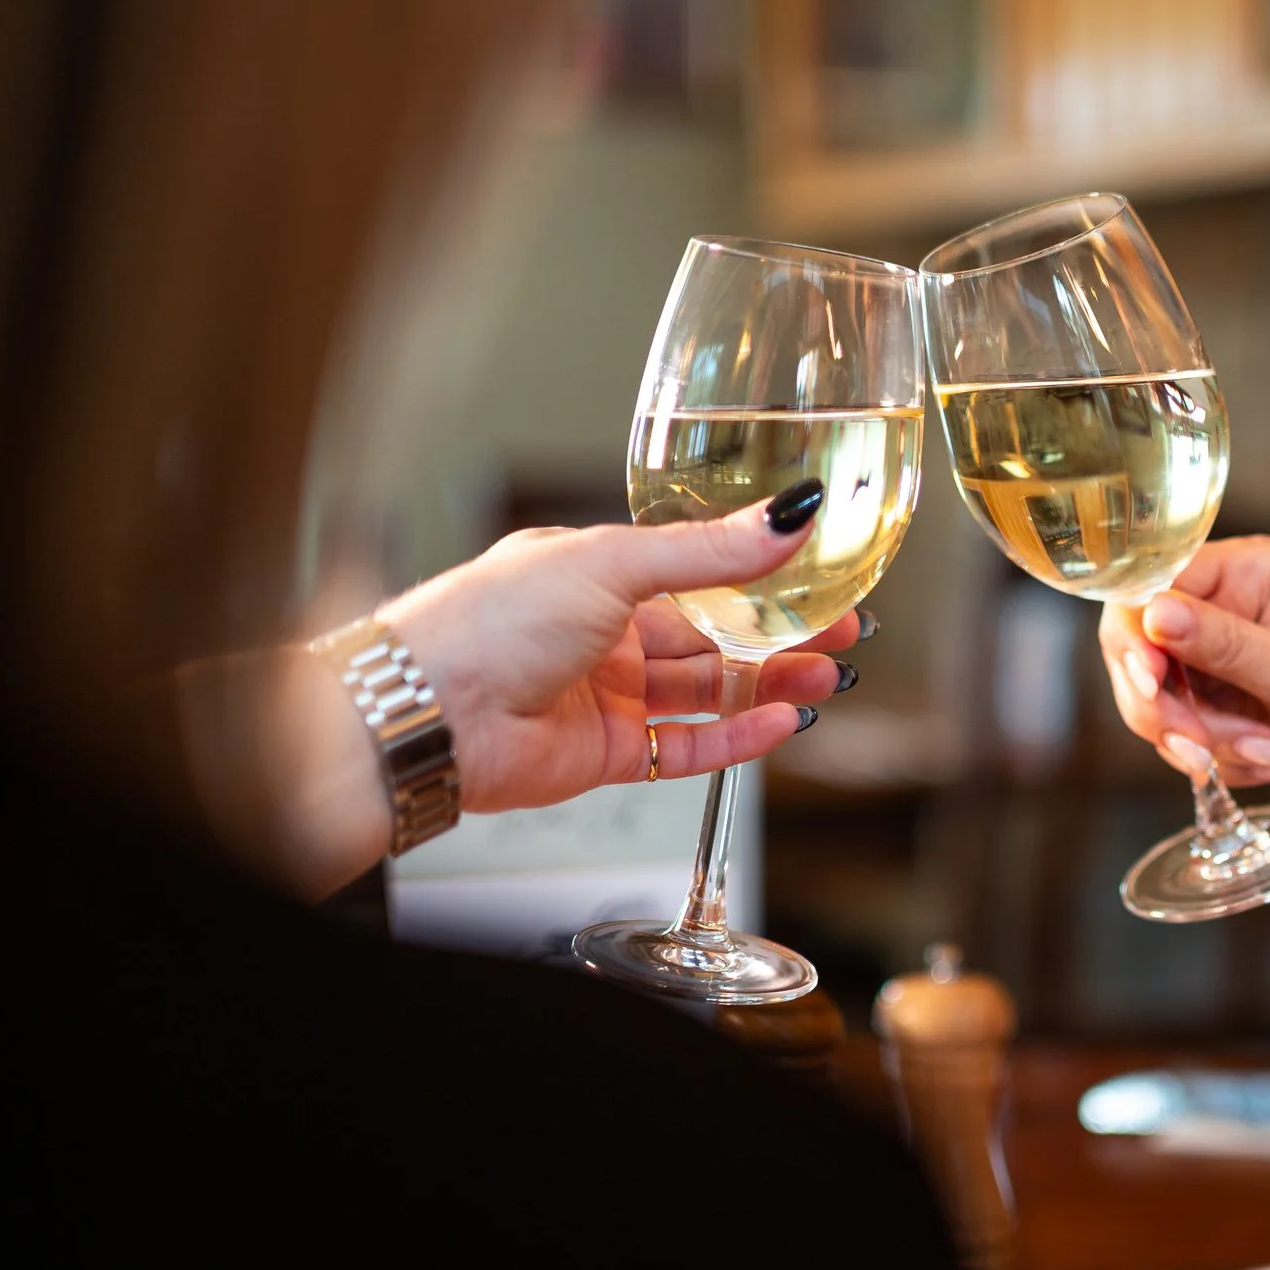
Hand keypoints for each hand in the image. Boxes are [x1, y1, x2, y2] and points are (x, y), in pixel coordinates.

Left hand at [193, 495, 861, 895]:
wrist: (427, 713)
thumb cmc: (487, 621)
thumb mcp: (610, 562)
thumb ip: (709, 551)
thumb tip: (788, 516)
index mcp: (596, 571)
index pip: (699, 569)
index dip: (763, 573)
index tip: (821, 572)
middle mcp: (603, 631)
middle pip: (712, 634)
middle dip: (780, 633)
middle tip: (842, 631)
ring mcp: (606, 694)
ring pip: (706, 692)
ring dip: (768, 685)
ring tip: (826, 678)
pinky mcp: (605, 753)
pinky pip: (685, 747)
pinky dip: (736, 738)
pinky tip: (779, 723)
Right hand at [1096, 536, 1269, 906]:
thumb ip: (1227, 645)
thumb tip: (1153, 611)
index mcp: (1248, 572)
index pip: (1152, 587)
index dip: (1137, 639)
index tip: (1151, 685)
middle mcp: (1225, 606)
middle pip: (1140, 650)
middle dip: (1166, 708)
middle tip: (1200, 749)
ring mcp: (1221, 657)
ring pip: (1157, 701)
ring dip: (1201, 741)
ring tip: (1266, 751)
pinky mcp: (1224, 703)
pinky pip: (1184, 734)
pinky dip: (1219, 759)